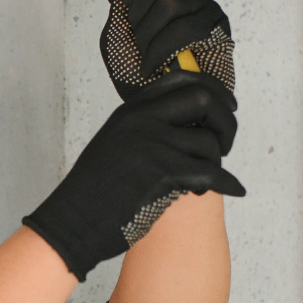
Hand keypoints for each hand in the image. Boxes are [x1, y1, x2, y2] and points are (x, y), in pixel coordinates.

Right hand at [22, 71, 242, 280]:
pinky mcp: (161, 173)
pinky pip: (209, 173)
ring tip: (206, 179)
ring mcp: (151, 144)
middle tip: (227, 142)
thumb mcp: (115, 143)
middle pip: (204, 100)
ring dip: (215, 163)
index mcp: (131, 110)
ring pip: (208, 144)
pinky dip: (225, 183)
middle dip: (225, 121)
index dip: (213, 91)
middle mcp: (141, 120)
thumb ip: (146, 127)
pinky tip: (231, 189)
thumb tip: (190, 125)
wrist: (72, 222)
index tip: (226, 107)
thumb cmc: (95, 192)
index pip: (182, 80)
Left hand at [101, 0, 233, 99]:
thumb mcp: (116, 38)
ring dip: (149, 36)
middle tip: (138, 37)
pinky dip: (161, 50)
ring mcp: (205, 9)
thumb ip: (116, 7)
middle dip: (140, 12)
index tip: (127, 5)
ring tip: (148, 56)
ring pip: (171, 4)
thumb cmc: (138, 76)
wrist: (159, 106)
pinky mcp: (219, 29)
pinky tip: (156, 65)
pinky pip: (186, 28)